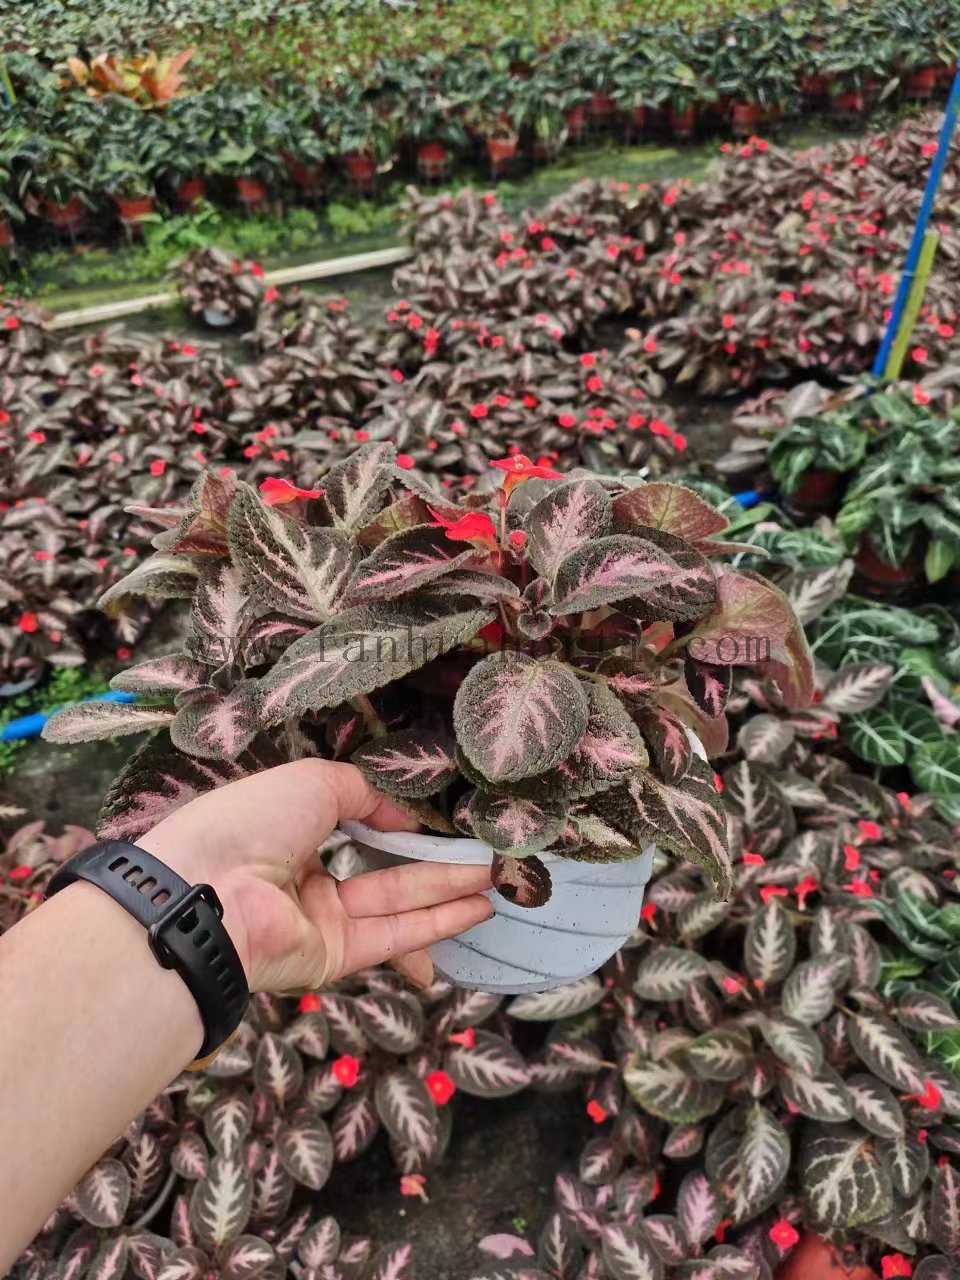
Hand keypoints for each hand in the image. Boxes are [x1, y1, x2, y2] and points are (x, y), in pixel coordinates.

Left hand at [138, 760, 492, 992]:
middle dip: (437, 861)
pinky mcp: (335, 957)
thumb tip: (404, 815)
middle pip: (384, 869)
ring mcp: (321, 920)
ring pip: (398, 901)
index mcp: (289, 832)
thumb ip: (365, 792)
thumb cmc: (251, 821)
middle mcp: (306, 878)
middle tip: (488, 851)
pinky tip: (477, 906)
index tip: (442, 818)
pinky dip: (437, 922)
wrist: (212, 892)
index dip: (398, 823)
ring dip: (449, 889)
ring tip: (498, 875)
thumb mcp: (313, 782)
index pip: (353, 827)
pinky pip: (393, 935)